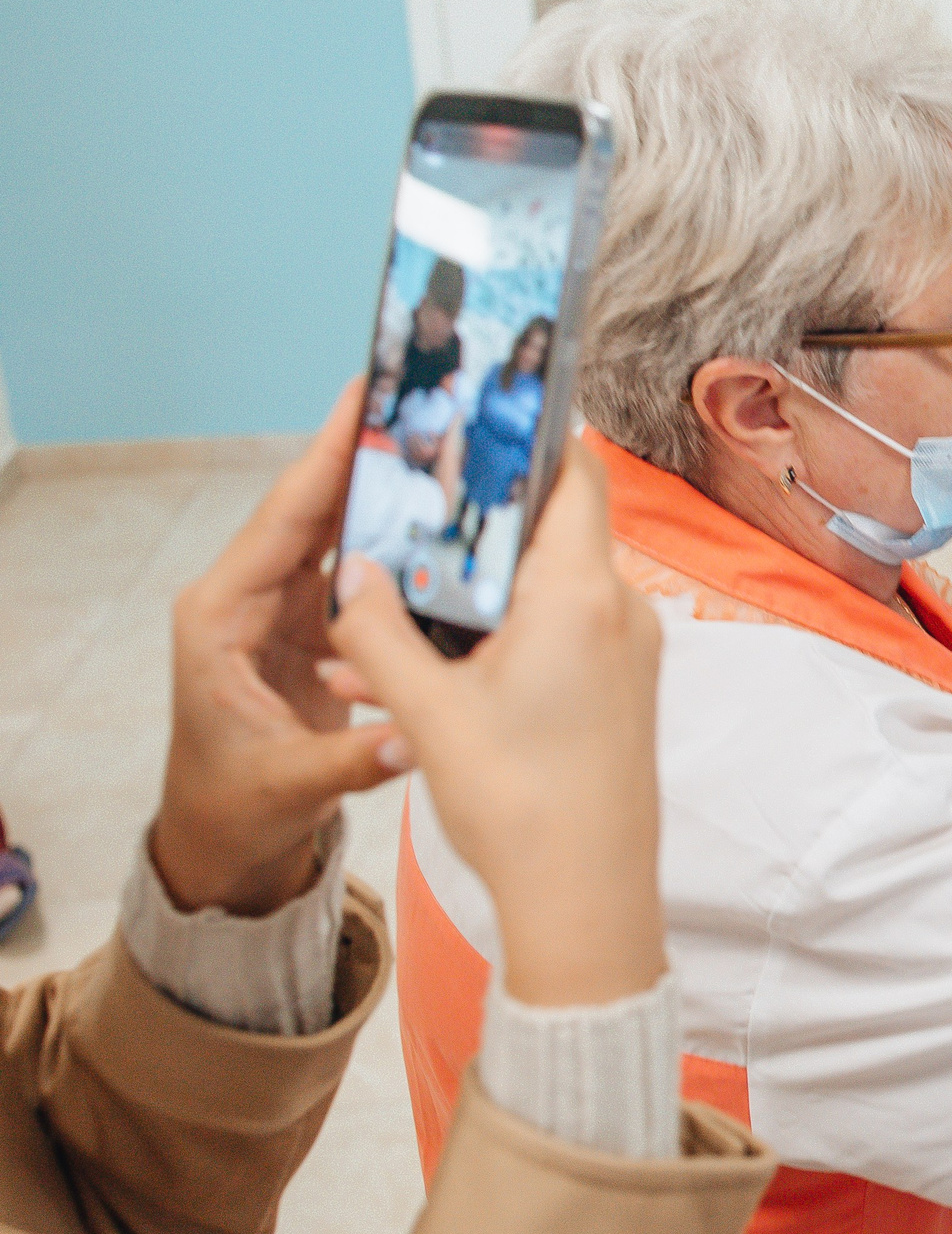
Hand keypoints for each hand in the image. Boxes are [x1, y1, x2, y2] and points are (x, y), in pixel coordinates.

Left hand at [153, 380, 412, 916]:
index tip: (363, 399)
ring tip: (447, 440)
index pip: (283, 521)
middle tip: (421, 395)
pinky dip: (401, 543)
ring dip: (391, 491)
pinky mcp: (314, 626)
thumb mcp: (285, 786)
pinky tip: (450, 516)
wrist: (222, 838)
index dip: (326, 459)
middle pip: (314, 509)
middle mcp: (248, 597)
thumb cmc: (233, 807)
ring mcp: (283, 608)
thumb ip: (351, 758)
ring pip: (342, 533)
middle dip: (366, 452)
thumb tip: (417, 736)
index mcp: (220, 616)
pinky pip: (362, 571)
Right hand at [328, 441, 668, 1006]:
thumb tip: (352, 571)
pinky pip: (559, 638)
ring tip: (388, 622)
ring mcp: (629, 653)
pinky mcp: (622, 691)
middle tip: (408, 512)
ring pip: (545, 590)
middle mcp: (620, 610)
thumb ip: (379, 633)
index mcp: (581, 594)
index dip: (529, 433)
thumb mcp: (426, 713)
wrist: (591, 903)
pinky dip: (498, 640)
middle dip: (473, 524)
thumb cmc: (523, 807)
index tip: (479, 412)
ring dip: (472, 596)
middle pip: (551, 527)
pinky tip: (423, 677)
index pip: (572, 472)